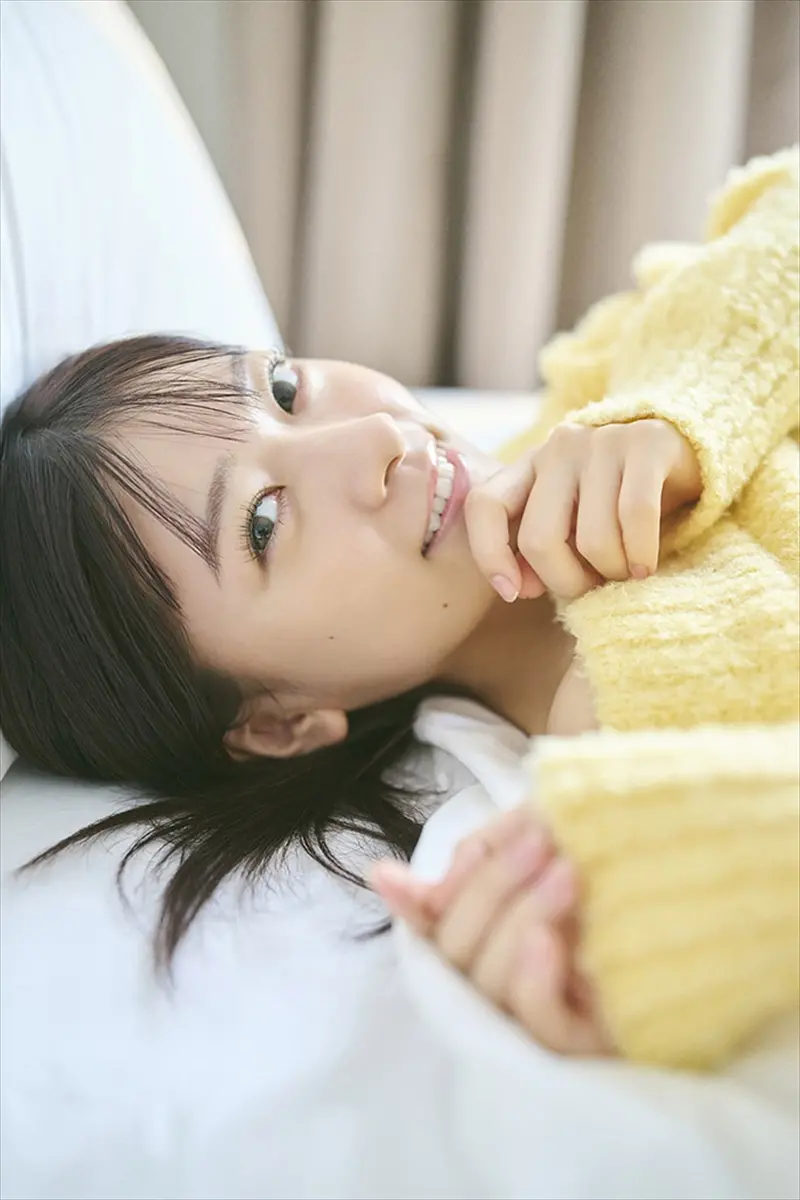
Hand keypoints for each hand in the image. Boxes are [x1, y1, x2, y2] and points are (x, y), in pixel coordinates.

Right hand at [370, 808, 614, 1057]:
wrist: (696, 908)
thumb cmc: (627, 874)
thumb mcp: (553, 841)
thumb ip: (490, 846)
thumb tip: (390, 876)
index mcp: (496, 933)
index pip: (435, 926)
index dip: (409, 904)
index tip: (388, 875)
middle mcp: (506, 978)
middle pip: (457, 949)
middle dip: (488, 887)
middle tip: (539, 839)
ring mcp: (539, 1013)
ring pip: (489, 980)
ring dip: (519, 915)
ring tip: (568, 869)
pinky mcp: (581, 1042)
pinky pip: (538, 1020)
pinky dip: (532, 977)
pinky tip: (551, 938)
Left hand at [466, 418, 700, 601]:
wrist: (683, 455)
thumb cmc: (617, 503)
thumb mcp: (571, 525)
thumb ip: (539, 550)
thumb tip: (518, 587)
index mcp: (530, 466)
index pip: (486, 506)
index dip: (490, 555)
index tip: (513, 594)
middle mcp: (559, 447)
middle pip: (539, 538)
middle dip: (566, 581)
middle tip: (592, 587)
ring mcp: (602, 441)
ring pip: (592, 538)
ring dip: (612, 572)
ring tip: (625, 572)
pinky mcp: (647, 443)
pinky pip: (636, 516)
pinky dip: (640, 555)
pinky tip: (645, 568)